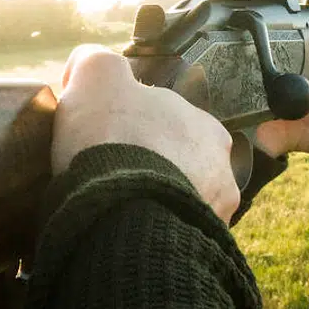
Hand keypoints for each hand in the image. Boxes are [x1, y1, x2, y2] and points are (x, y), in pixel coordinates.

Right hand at [52, 44, 241, 223]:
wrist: (120, 209)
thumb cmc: (111, 135)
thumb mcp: (95, 75)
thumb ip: (95, 61)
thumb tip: (87, 65)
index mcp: (204, 125)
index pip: (167, 123)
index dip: (132, 129)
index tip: (105, 142)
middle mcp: (222, 166)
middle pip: (179, 163)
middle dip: (152, 167)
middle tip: (113, 178)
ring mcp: (216, 210)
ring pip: (181, 201)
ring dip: (157, 202)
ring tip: (121, 212)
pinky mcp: (202, 247)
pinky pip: (178, 236)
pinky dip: (157, 233)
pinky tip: (131, 235)